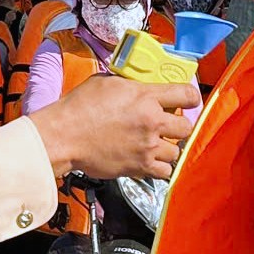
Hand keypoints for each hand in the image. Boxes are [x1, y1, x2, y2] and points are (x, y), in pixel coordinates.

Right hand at [28, 76, 198, 180]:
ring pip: (176, 151)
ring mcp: (147, 146)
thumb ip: (130, 84)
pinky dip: (160, 167)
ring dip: (168, 147)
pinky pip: (164, 171)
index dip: (191, 97)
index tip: (187, 100)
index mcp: (145, 97)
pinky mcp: (139, 166)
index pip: (187, 94)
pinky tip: (150, 160)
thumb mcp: (106, 82)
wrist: (63, 136)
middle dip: (178, 125)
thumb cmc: (78, 109)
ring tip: (154, 144)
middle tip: (167, 124)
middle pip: (186, 126)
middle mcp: (151, 122)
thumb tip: (139, 84)